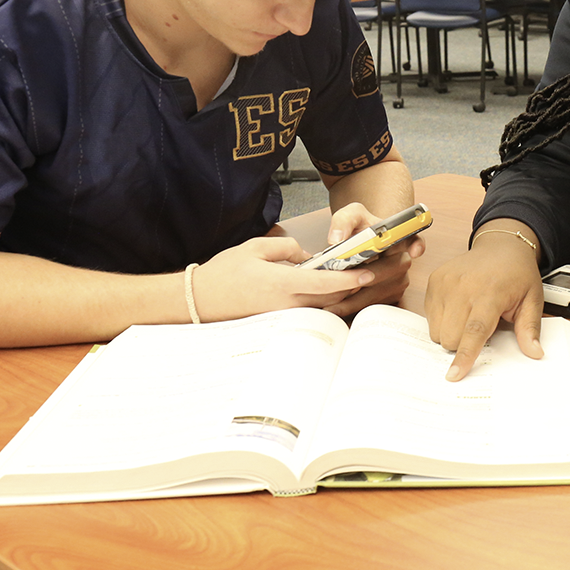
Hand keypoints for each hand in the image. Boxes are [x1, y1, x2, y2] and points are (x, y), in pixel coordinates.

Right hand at [189, 236, 373, 321]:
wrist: (199, 301)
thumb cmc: (223, 273)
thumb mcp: (255, 248)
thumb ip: (287, 247)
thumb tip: (308, 256)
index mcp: (282, 284)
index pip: (325, 282)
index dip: (349, 278)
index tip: (367, 272)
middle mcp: (286, 305)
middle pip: (330, 298)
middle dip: (353, 288)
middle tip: (371, 275)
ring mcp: (283, 317)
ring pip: (322, 308)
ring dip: (340, 297)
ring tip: (357, 284)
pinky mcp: (279, 322)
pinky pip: (308, 313)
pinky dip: (324, 304)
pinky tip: (332, 294)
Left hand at [311, 202, 426, 316]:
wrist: (357, 245)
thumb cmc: (359, 228)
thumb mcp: (350, 216)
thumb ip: (343, 221)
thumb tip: (337, 239)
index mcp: (398, 237)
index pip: (414, 238)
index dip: (417, 245)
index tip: (414, 251)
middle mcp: (402, 259)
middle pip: (394, 270)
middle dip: (369, 277)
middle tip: (345, 283)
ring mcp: (398, 280)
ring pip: (383, 292)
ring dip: (358, 299)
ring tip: (332, 304)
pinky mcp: (390, 296)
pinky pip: (376, 305)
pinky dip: (356, 307)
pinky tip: (337, 308)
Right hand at [424, 221, 544, 381]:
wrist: (502, 245)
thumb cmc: (517, 274)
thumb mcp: (532, 300)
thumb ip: (530, 328)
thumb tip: (534, 353)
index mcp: (490, 292)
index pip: (474, 331)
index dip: (465, 355)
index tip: (455, 375)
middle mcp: (463, 286)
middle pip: (451, 337)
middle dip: (463, 343)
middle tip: (481, 328)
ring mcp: (446, 282)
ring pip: (437, 330)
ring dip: (451, 332)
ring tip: (470, 316)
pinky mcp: (435, 280)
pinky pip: (429, 316)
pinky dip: (443, 319)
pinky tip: (459, 307)